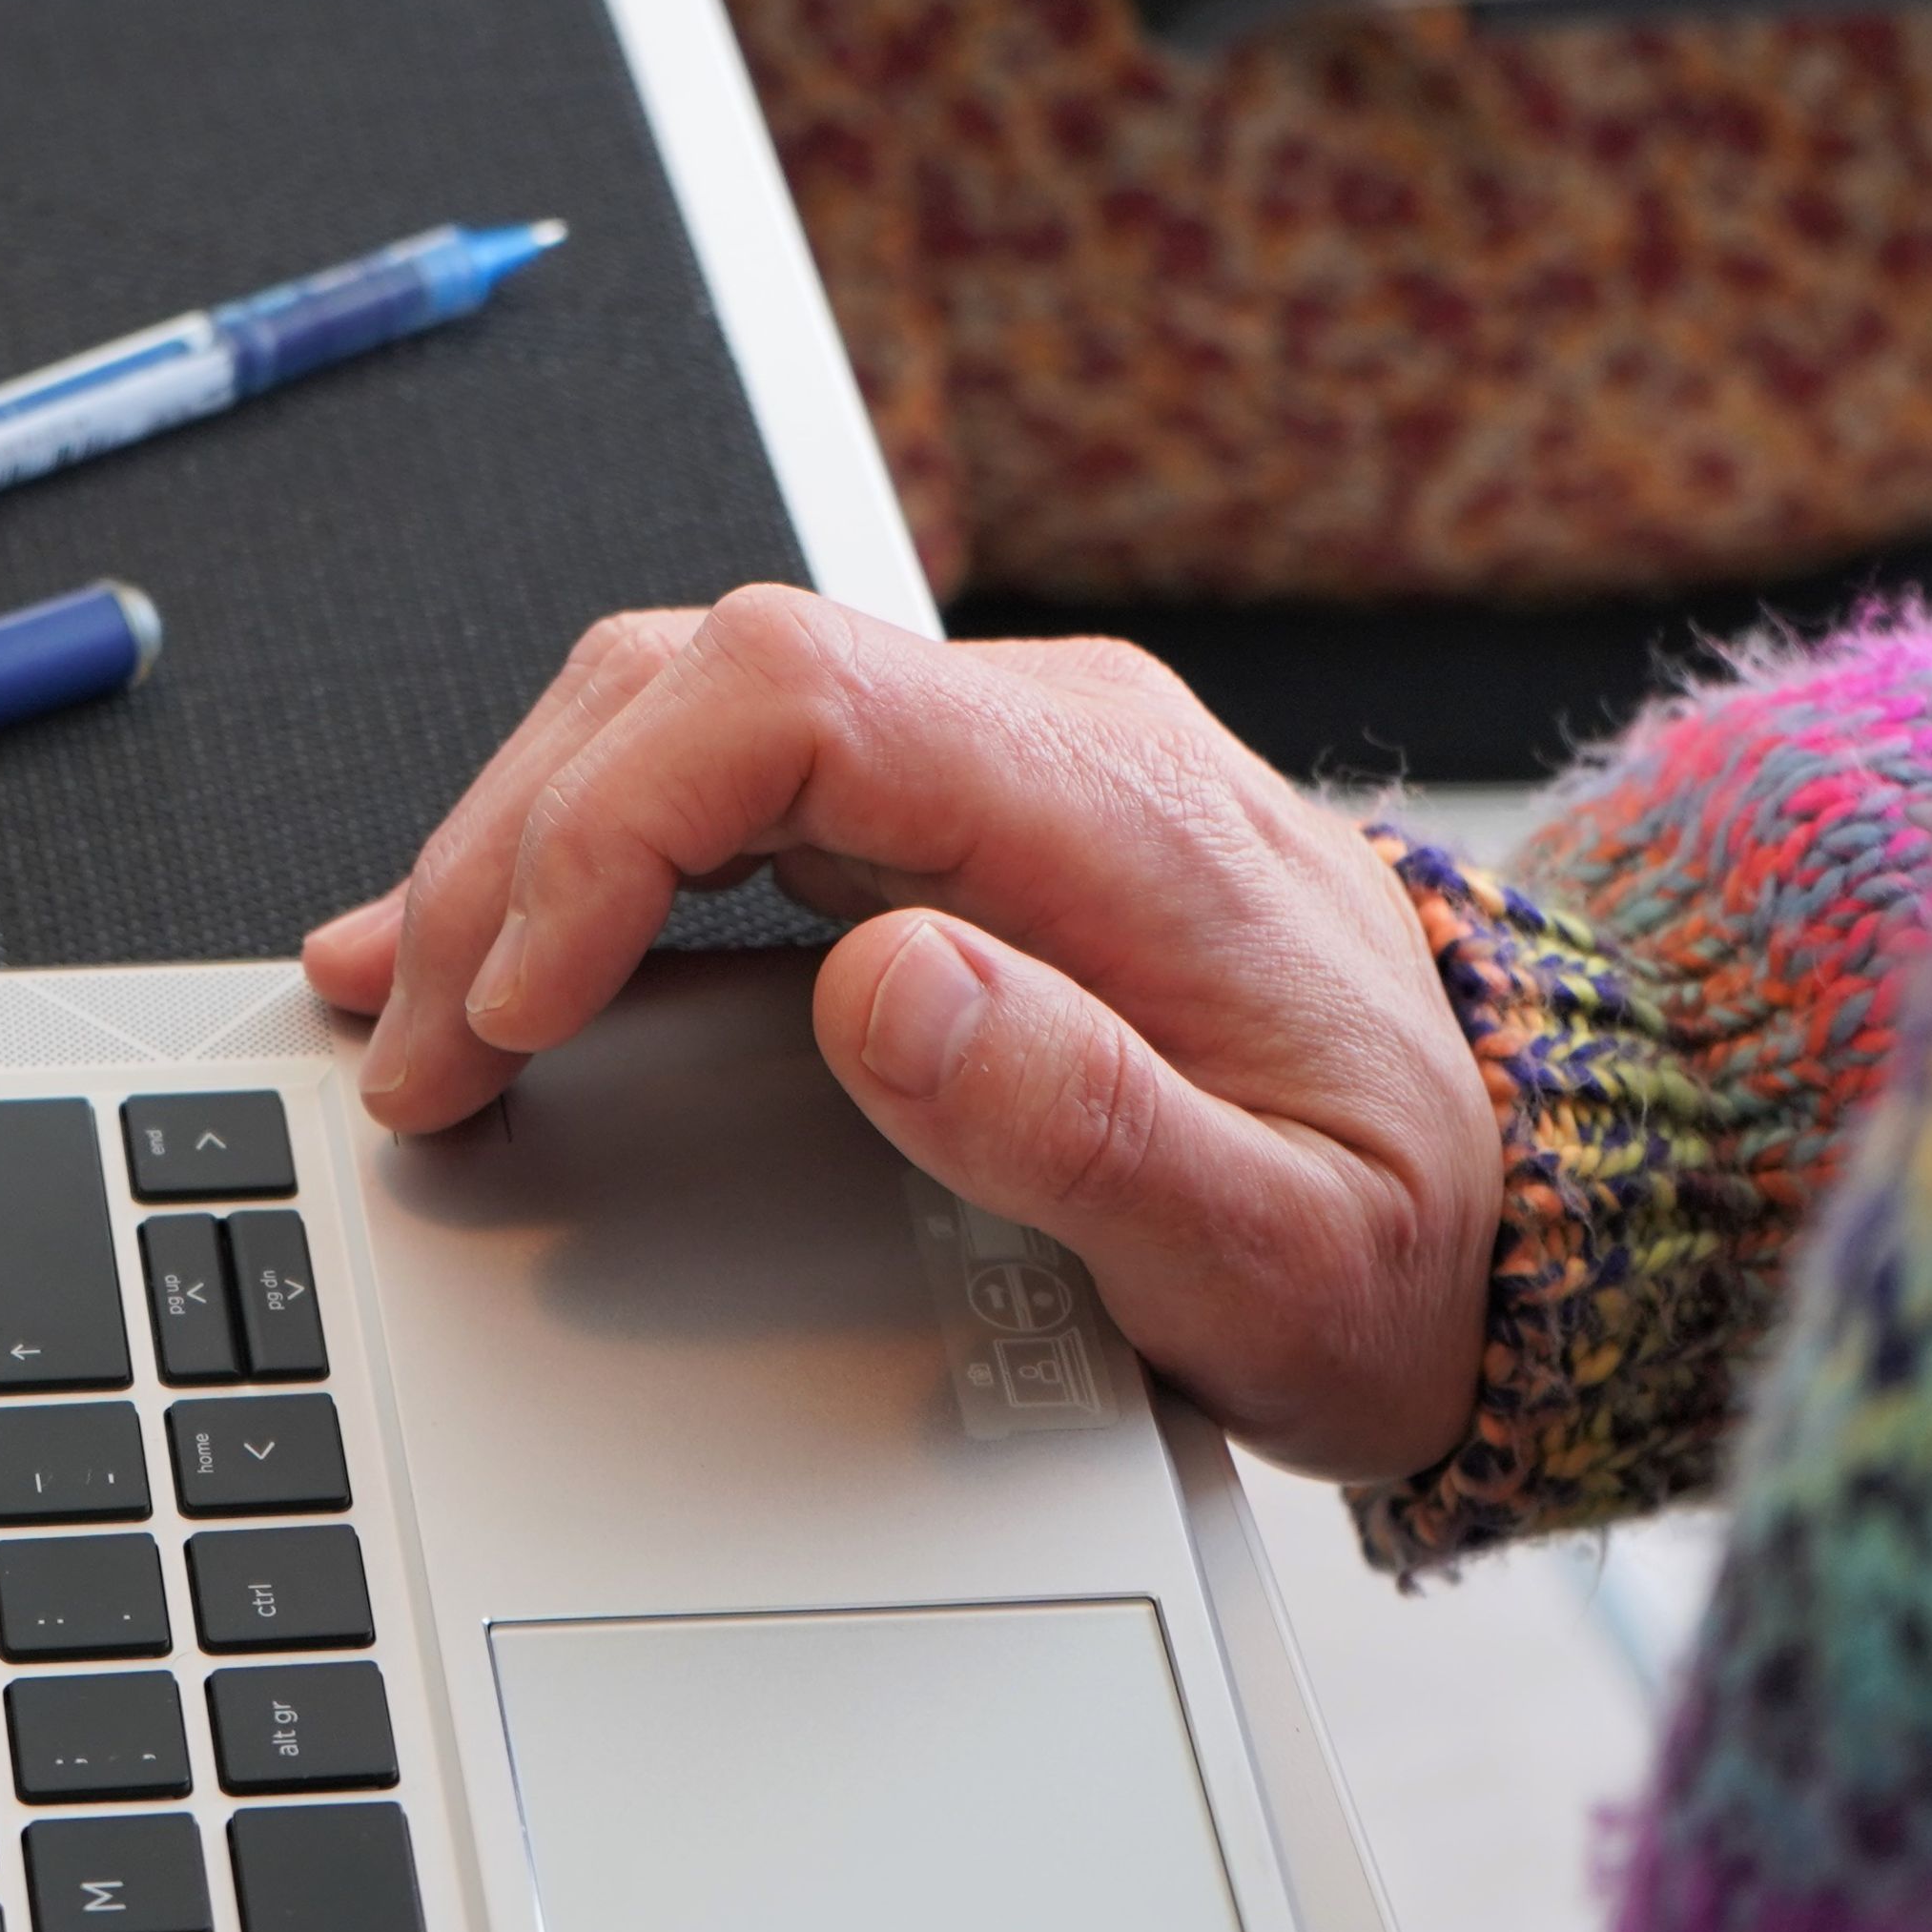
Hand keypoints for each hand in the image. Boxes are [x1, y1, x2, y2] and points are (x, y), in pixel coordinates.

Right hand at [300, 590, 1502, 1484]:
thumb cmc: (1414, 1230)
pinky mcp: (935, 813)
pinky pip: (714, 776)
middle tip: (421, 1051)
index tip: (518, 1001)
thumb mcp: (1291, 1253)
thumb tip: (877, 987)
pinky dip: (580, 850)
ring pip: (674, 704)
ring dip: (519, 838)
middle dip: (514, 848)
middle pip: (689, 678)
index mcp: (1100, 799)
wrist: (1524, 1190)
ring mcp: (974, 759)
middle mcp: (1026, 732)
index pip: (784, 694)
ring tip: (407, 996)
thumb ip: (1089, 1120)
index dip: (607, 826)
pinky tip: (490, 946)